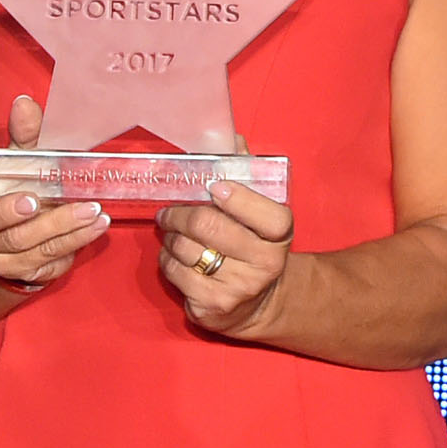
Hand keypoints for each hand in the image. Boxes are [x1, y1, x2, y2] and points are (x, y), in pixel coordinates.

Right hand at [0, 94, 108, 290]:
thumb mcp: (16, 160)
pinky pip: (44, 259)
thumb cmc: (11, 189)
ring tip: (90, 209)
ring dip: (58, 225)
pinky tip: (95, 226)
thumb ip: (24, 134)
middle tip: (32, 201)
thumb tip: (26, 104)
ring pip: (20, 242)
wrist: (6, 242)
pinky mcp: (15, 271)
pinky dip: (73, 242)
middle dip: (7, 211)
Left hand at [155, 178, 294, 336]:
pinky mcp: (212, 307)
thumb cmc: (253, 245)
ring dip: (171, 236)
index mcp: (280, 235)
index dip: (235, 196)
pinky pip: (174, 272)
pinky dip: (167, 259)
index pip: (264, 213)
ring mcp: (238, 288)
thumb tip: (234, 140)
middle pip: (208, 226)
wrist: (258, 302)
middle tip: (170, 210)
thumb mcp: (260, 212)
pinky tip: (175, 256)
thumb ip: (248, 174)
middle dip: (180, 213)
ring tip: (172, 232)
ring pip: (186, 249)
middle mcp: (264, 264)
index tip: (213, 186)